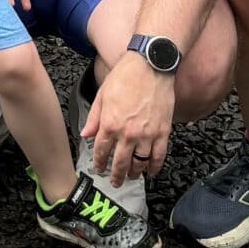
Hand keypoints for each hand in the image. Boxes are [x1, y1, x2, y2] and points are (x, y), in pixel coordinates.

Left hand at [83, 53, 177, 184]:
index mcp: (110, 124)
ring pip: (139, 163)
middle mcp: (127, 133)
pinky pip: (158, 156)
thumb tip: (85, 135)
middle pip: (120, 162)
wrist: (150, 65)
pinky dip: (154, 167)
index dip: (99, 163)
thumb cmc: (125, 76)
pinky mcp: (163, 132)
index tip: (99, 169)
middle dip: (116, 175)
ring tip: (131, 176)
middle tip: (115, 182)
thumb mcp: (102, 95)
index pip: (101, 151)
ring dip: (134, 173)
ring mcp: (147, 134)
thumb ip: (94, 118)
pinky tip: (151, 172)